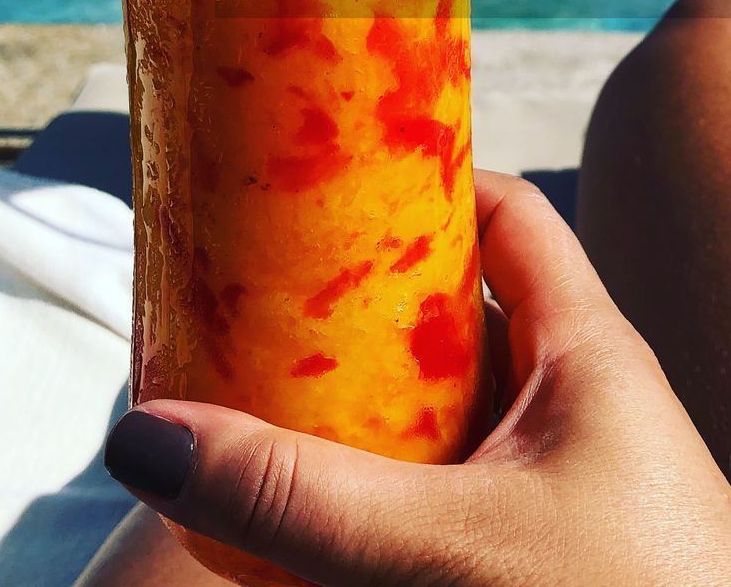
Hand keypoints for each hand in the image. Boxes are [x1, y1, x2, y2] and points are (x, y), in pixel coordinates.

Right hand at [103, 170, 730, 585]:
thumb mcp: (451, 550)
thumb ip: (300, 501)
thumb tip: (143, 436)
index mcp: (587, 348)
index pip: (507, 212)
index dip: (423, 180)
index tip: (326, 183)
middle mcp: (579, 401)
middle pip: (457, 313)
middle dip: (362, 308)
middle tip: (261, 305)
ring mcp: (564, 482)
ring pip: (447, 412)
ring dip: (365, 407)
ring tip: (262, 401)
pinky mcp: (543, 549)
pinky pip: (450, 491)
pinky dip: (384, 490)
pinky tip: (315, 516)